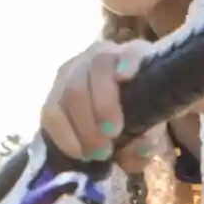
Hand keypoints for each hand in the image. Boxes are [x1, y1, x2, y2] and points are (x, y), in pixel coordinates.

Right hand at [43, 39, 150, 163]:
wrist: (114, 122)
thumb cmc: (140, 118)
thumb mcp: (152, 130)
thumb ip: (149, 138)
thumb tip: (140, 146)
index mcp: (135, 56)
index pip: (131, 50)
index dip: (127, 60)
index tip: (125, 76)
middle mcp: (101, 56)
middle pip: (96, 70)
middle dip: (102, 106)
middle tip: (111, 138)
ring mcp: (73, 70)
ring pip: (71, 91)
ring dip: (83, 127)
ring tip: (97, 154)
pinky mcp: (53, 93)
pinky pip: (51, 112)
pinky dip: (65, 136)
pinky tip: (79, 152)